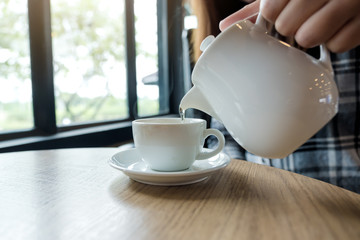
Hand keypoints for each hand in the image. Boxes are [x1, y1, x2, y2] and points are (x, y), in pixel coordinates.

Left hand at [219, 0, 359, 52]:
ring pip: (309, 37)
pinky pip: (337, 45)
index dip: (271, 15)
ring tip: (315, 25)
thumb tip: (225, 27)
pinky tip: (335, 29)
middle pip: (286, 25)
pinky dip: (333, 42)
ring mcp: (350, 4)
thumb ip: (256, 9)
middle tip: (299, 19)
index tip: (278, 11)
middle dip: (289, 27)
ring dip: (309, 36)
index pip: (270, 9)